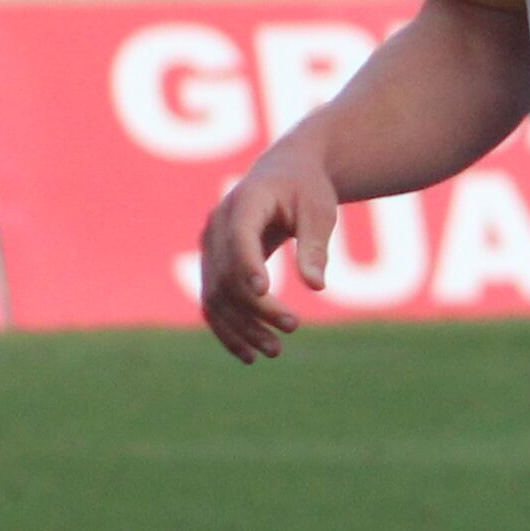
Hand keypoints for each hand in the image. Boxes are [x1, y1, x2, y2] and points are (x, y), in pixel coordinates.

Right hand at [196, 137, 341, 357]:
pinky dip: (227, 330)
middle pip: (227, 274)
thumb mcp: (319, 210)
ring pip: (216, 296)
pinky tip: (249, 356)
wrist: (284, 175)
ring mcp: (210, 248)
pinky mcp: (213, 267)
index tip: (265, 293)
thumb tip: (317, 286)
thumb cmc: (306, 189)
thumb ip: (315, 244)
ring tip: (274, 351)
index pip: (239, 237)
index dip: (247, 265)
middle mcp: (218, 226)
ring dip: (241, 327)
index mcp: (244, 202)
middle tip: (293, 327)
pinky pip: (213, 304)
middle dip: (256, 306)